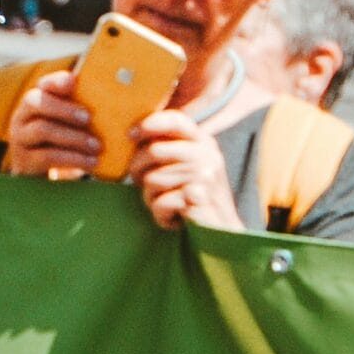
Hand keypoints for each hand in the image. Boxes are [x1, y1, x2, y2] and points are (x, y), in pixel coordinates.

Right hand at [3, 70, 102, 179]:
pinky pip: (47, 156)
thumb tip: (111, 100)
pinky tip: (91, 163)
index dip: (56, 81)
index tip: (73, 82)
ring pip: (42, 129)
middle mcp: (21, 117)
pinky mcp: (24, 162)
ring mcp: (19, 139)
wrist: (40, 180)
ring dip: (74, 137)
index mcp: (34, 102)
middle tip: (89, 118)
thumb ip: (79, 112)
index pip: (42, 84)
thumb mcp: (66, 127)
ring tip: (97, 146)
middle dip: (64, 108)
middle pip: (35, 102)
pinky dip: (73, 158)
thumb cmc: (60, 146)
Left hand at [128, 110, 243, 231]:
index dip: (149, 123)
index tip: (130, 135)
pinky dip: (160, 216)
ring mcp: (205, 176)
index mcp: (203, 142)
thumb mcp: (187, 165)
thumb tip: (131, 133)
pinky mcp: (199, 199)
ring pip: (153, 179)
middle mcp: (207, 155)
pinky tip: (175, 218)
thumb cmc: (194, 197)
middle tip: (142, 183)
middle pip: (154, 150)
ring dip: (151, 198)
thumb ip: (168, 147)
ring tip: (167, 204)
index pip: (176, 119)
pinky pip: (160, 203)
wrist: (223, 233)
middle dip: (138, 170)